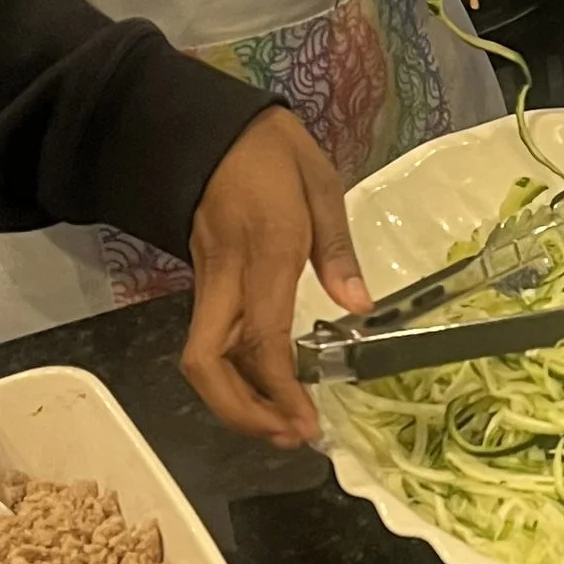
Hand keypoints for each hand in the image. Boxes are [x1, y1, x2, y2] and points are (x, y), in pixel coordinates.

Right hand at [182, 110, 365, 447]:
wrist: (207, 126)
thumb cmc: (271, 149)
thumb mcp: (319, 183)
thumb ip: (337, 247)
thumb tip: (358, 307)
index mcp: (263, 251)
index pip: (262, 338)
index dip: (280, 389)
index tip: (307, 422)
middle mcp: (227, 277)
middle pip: (206, 362)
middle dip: (241, 412)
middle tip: (289, 437)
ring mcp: (210, 281)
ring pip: (204, 358)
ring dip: (237, 401)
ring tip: (283, 424)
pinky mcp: (206, 282)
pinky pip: (213, 340)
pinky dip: (237, 374)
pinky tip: (271, 386)